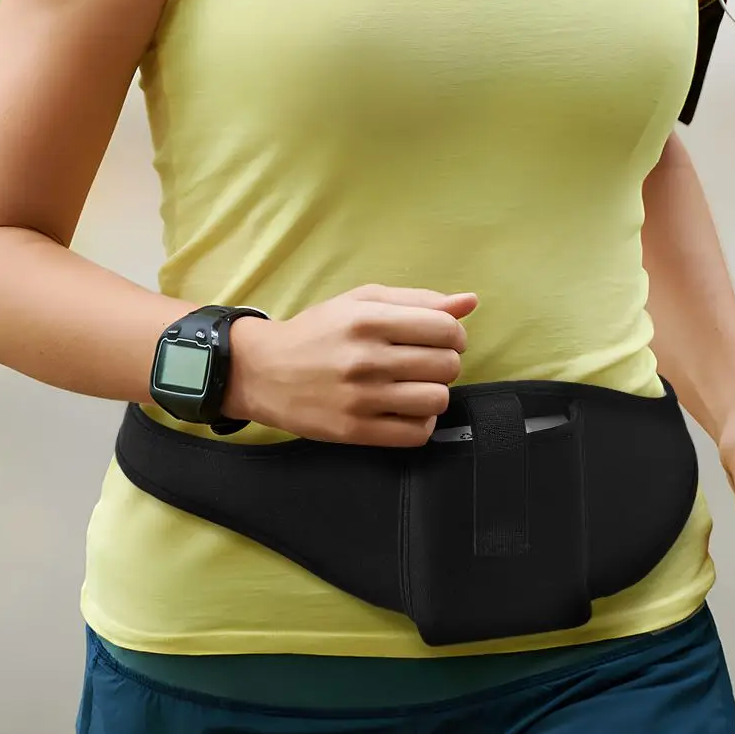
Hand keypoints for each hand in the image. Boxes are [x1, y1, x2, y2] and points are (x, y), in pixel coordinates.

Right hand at [224, 284, 475, 445]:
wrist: (264, 370)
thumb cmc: (318, 331)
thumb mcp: (361, 302)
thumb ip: (417, 300)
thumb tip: (470, 302)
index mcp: (369, 319)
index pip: (445, 328)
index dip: (454, 333)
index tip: (441, 337)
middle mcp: (366, 358)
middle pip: (447, 365)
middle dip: (445, 361)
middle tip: (423, 361)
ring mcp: (361, 398)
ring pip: (437, 400)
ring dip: (434, 392)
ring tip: (414, 385)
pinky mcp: (355, 431)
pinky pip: (418, 433)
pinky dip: (422, 421)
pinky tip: (405, 408)